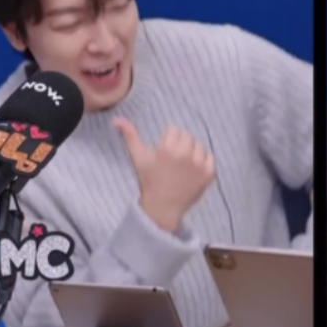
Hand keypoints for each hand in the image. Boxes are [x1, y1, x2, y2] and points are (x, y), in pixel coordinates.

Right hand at [113, 117, 214, 231]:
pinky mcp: (209, 174)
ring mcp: (199, 165)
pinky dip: (203, 161)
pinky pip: (210, 157)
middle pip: (186, 136)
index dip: (167, 140)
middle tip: (172, 159)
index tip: (163, 152)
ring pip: (199, 145)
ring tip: (182, 165)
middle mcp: (185, 155)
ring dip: (192, 151)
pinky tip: (192, 170)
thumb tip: (117, 119)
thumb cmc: (149, 181)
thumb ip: (129, 136)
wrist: (163, 207)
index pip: (173, 130)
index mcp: (167, 149)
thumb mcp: (138, 158)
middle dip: (179, 144)